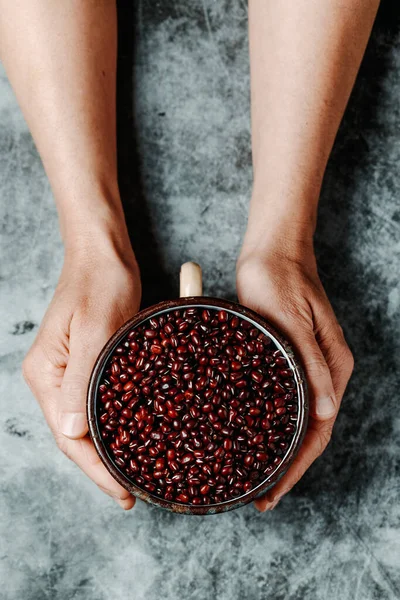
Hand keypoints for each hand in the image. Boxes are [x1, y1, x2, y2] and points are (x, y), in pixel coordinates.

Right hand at [23, 238, 140, 508]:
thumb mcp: (97, 330)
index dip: (94, 468)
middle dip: (100, 467)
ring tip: (131, 476)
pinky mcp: (86, 364)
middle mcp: (51, 378)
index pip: (68, 435)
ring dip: (106, 451)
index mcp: (46, 373)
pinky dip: (111, 426)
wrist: (103, 254)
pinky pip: (95, 405)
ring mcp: (67, 372)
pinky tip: (129, 438)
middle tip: (131, 494)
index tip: (121, 493)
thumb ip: (83, 381)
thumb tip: (73, 434)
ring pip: (85, 424)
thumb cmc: (101, 284)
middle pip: (74, 436)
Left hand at [237, 245, 352, 510]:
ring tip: (254, 477)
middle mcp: (325, 373)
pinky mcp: (287, 359)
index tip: (272, 493)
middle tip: (259, 497)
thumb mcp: (292, 323)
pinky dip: (271, 426)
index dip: (296, 467)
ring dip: (279, 452)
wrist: (273, 251)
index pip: (320, 431)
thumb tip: (326, 414)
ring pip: (296, 421)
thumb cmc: (279, 281)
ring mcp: (306, 367)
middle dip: (286, 469)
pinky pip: (283, 401)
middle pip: (310, 433)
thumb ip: (312, 366)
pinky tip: (252, 437)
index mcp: (334, 367)